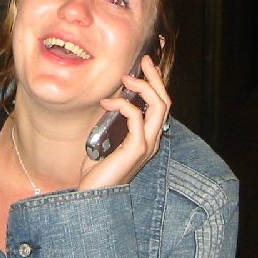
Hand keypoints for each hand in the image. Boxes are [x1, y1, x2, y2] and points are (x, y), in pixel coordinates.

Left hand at [78, 54, 170, 189]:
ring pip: (158, 106)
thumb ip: (112, 122)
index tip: (146, 65)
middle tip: (144, 61)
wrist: (93, 196)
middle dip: (156, 78)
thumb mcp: (105, 140)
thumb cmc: (97, 171)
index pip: (160, 105)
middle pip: (164, 101)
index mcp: (147, 137)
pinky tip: (108, 103)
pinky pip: (137, 118)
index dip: (157, 83)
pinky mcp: (136, 149)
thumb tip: (110, 99)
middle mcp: (152, 139)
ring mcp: (147, 145)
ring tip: (127, 79)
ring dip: (143, 87)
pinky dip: (124, 105)